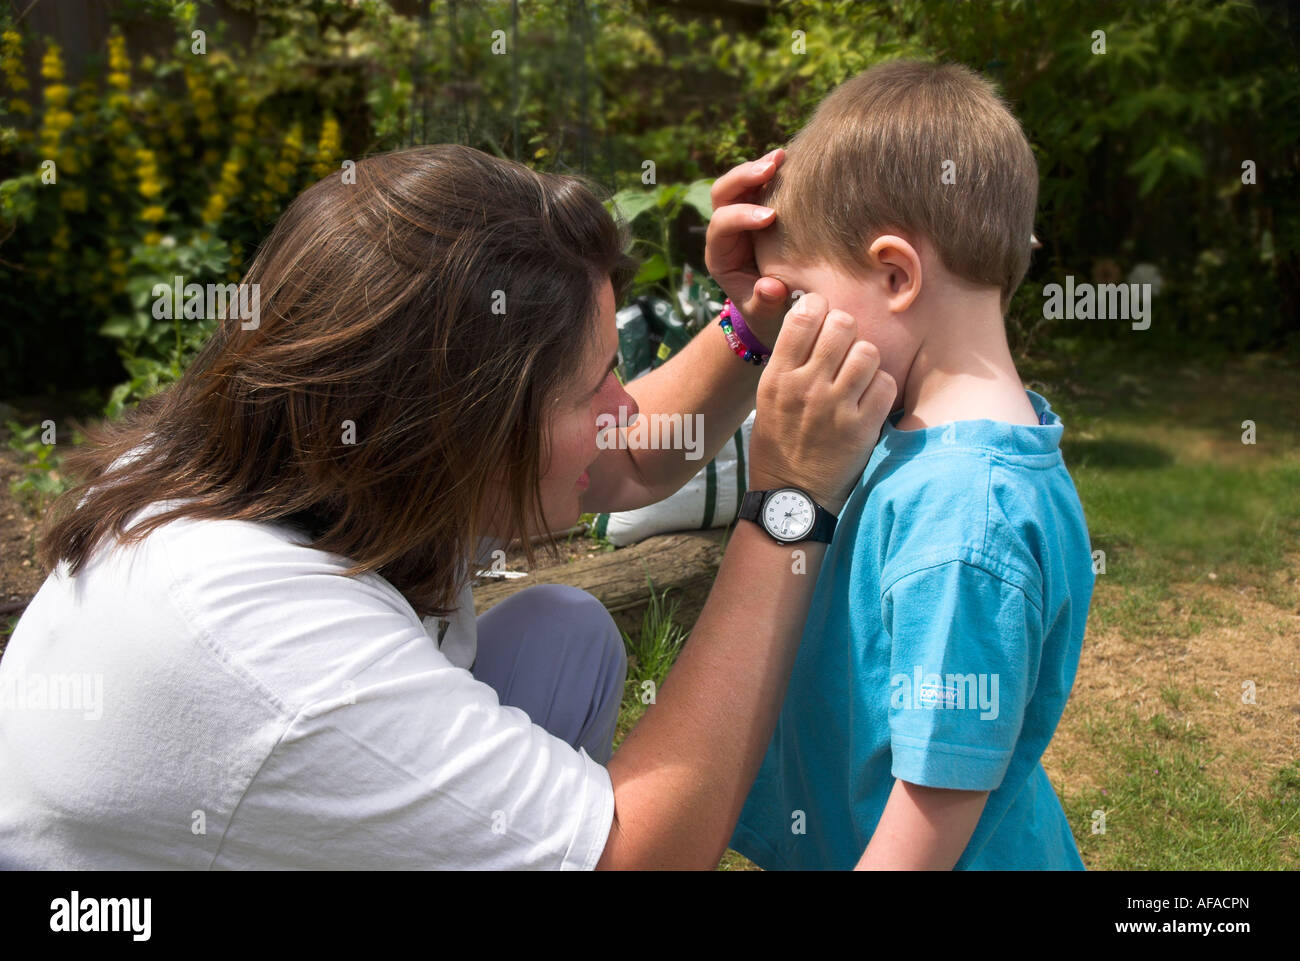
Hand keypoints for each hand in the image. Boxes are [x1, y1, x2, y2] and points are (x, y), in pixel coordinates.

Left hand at [704, 149, 788, 348]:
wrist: (773, 311)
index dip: (741, 217)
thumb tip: (771, 287)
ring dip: (759, 167)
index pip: (720, 226)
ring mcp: (742, 217)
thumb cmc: (767, 313)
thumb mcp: (765, 315)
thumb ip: (765, 303)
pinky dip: (774, 171)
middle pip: (722, 194)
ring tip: (783, 156)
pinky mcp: (760, 210)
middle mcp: (726, 232)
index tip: (770, 217)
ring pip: (740, 183)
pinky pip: (762, 185)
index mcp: (720, 256)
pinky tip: (793, 159)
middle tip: (770, 168)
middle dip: (742, 178)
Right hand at [747, 293, 895, 514]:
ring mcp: (835, 407)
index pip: (805, 315)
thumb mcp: (768, 399)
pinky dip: (881, 388)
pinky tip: (869, 400)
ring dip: (867, 360)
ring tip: (859, 376)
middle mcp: (806, 387)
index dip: (820, 309)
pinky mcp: (861, 428)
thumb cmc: (780, 444)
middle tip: (844, 350)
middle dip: (847, 332)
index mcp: (778, 376)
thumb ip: (790, 361)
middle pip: (842, 324)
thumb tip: (814, 318)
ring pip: (868, 351)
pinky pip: (885, 384)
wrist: (791, 497)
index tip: (823, 320)